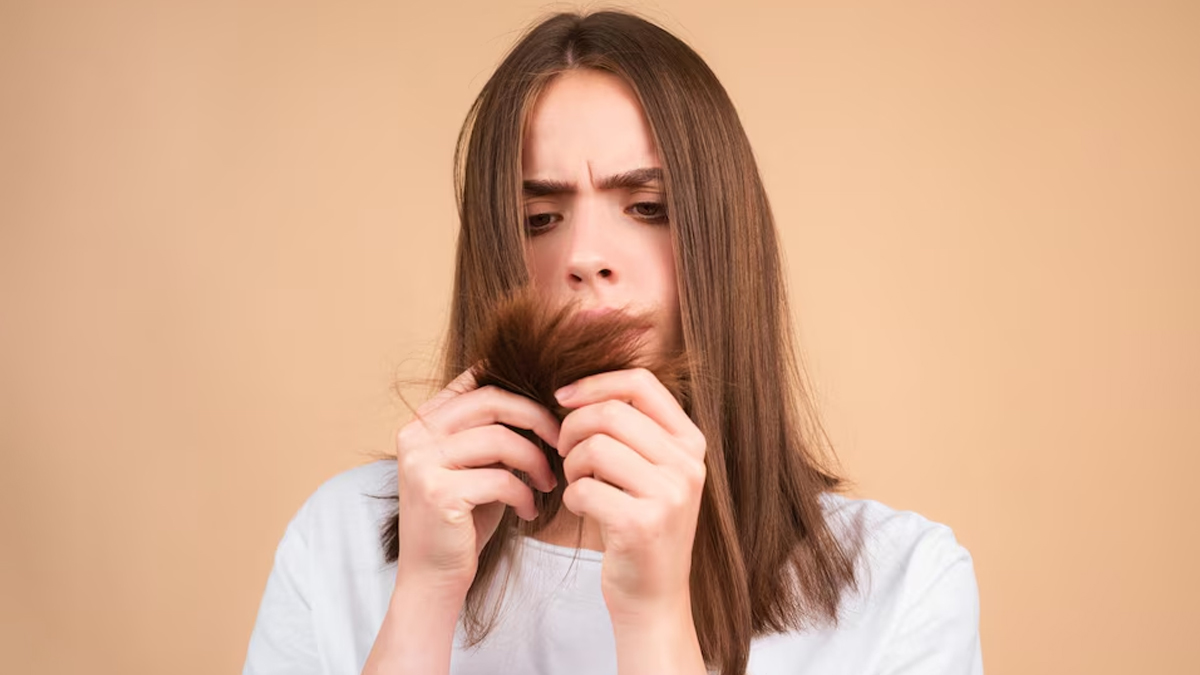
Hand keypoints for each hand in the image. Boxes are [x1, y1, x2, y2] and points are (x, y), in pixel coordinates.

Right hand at [393, 366, 560, 594]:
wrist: (433, 576)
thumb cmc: (464, 518)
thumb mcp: (477, 464)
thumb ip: (494, 431)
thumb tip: (544, 399)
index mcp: (423, 421)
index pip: (476, 381)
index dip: (520, 391)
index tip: (551, 411)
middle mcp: (415, 435)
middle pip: (491, 402)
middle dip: (537, 419)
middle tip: (562, 444)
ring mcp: (422, 463)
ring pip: (500, 439)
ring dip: (535, 461)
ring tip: (547, 484)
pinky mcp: (437, 493)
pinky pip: (500, 479)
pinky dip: (524, 494)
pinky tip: (529, 510)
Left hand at [554, 367, 706, 621]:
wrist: (654, 596)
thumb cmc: (639, 525)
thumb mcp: (649, 471)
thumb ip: (629, 430)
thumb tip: (573, 391)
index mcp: (691, 442)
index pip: (641, 383)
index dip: (595, 383)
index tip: (563, 398)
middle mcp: (688, 465)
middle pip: (611, 413)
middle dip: (572, 428)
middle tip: (564, 450)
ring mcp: (669, 495)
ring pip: (594, 448)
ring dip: (571, 465)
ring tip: (578, 483)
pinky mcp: (642, 525)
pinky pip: (584, 490)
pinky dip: (572, 498)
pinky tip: (583, 510)